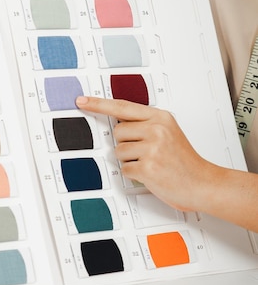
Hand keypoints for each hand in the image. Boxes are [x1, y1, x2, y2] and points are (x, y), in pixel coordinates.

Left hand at [75, 95, 216, 213]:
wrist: (203, 183)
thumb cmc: (183, 160)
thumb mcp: (168, 132)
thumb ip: (145, 124)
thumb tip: (117, 124)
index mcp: (160, 118)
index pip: (122, 107)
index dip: (98, 104)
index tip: (82, 101)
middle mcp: (156, 130)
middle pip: (117, 133)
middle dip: (126, 144)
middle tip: (147, 152)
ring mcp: (152, 148)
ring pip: (118, 151)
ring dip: (130, 160)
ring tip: (151, 163)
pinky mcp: (147, 167)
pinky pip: (124, 169)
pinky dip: (134, 174)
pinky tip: (150, 173)